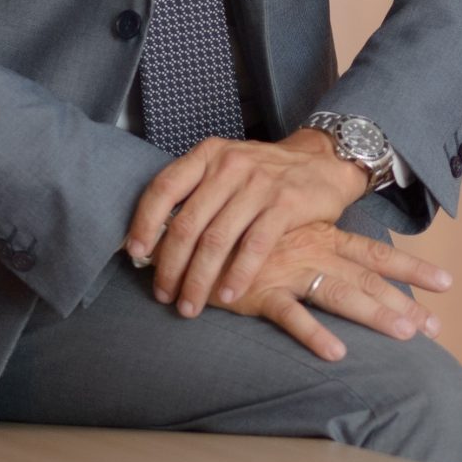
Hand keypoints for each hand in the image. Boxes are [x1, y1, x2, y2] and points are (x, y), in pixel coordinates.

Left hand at [127, 131, 412, 317]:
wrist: (324, 161)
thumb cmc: (267, 174)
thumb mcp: (228, 169)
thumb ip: (197, 195)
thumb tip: (154, 239)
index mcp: (209, 155)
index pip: (164, 189)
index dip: (145, 224)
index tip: (136, 255)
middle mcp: (230, 165)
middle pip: (188, 224)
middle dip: (171, 266)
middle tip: (164, 295)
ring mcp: (259, 183)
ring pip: (216, 240)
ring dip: (199, 279)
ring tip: (191, 305)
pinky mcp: (286, 203)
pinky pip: (253, 246)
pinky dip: (237, 275)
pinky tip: (227, 296)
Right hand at [205, 219, 451, 359]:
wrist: (192, 234)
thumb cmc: (242, 240)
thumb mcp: (284, 239)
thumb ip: (314, 250)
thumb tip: (345, 267)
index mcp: (321, 238)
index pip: (376, 253)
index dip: (412, 267)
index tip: (447, 283)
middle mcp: (312, 251)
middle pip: (368, 277)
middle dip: (404, 301)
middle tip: (436, 326)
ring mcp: (287, 269)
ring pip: (339, 293)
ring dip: (373, 313)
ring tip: (405, 334)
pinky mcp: (260, 291)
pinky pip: (290, 315)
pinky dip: (313, 334)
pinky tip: (337, 353)